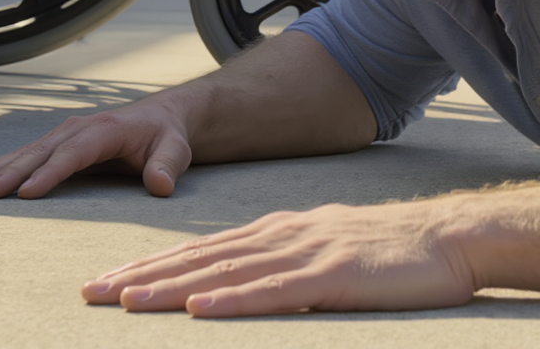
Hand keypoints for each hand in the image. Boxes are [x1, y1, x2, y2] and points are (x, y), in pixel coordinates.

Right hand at [0, 97, 193, 200]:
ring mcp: (66, 134)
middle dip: (9, 171)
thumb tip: (160, 185)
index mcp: (105, 130)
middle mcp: (79, 128)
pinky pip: (27, 155)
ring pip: (27, 153)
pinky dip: (1, 164)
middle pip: (40, 152)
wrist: (163, 118)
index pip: (73, 154)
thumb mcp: (175, 150)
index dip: (49, 173)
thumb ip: (167, 166)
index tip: (25, 193)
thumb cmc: (168, 137)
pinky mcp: (59, 143)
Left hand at [83, 198, 477, 315]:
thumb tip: (237, 286)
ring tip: (125, 302)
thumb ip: (282, 264)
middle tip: (91, 292)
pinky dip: (231, 299)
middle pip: (199, 257)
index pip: (200, 250)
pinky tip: (198, 308)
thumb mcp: (325, 252)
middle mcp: (280, 235)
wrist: (447, 239)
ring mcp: (305, 252)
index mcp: (277, 231)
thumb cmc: (389, 254)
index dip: (152, 265)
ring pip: (224, 271)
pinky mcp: (332, 275)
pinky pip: (273, 291)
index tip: (108, 281)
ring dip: (170, 287)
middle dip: (142, 275)